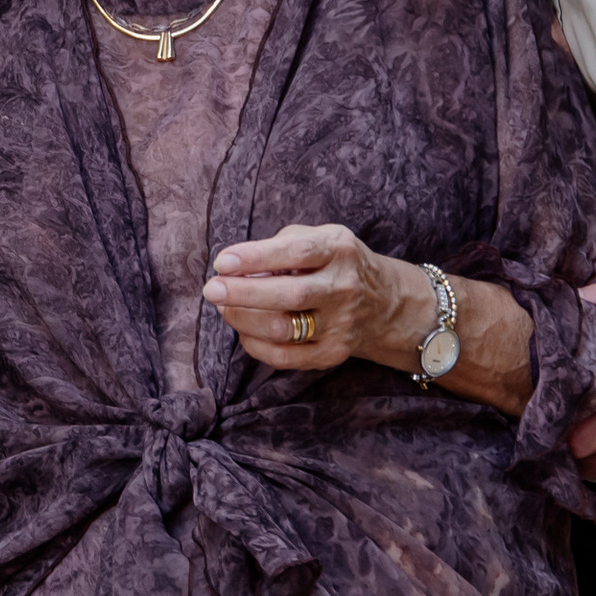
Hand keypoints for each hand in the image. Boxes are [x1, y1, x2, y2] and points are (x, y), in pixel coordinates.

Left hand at [203, 223, 431, 374]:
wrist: (383, 302)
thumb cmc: (334, 263)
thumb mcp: (319, 238)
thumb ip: (280, 246)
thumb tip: (235, 268)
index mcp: (338, 250)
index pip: (296, 253)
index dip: (256, 257)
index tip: (222, 262)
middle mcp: (344, 287)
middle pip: (290, 295)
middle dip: (243, 293)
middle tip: (212, 289)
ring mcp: (341, 324)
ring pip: (283, 329)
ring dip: (243, 319)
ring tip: (223, 307)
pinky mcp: (333, 353)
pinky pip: (285, 357)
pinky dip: (255, 345)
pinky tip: (243, 331)